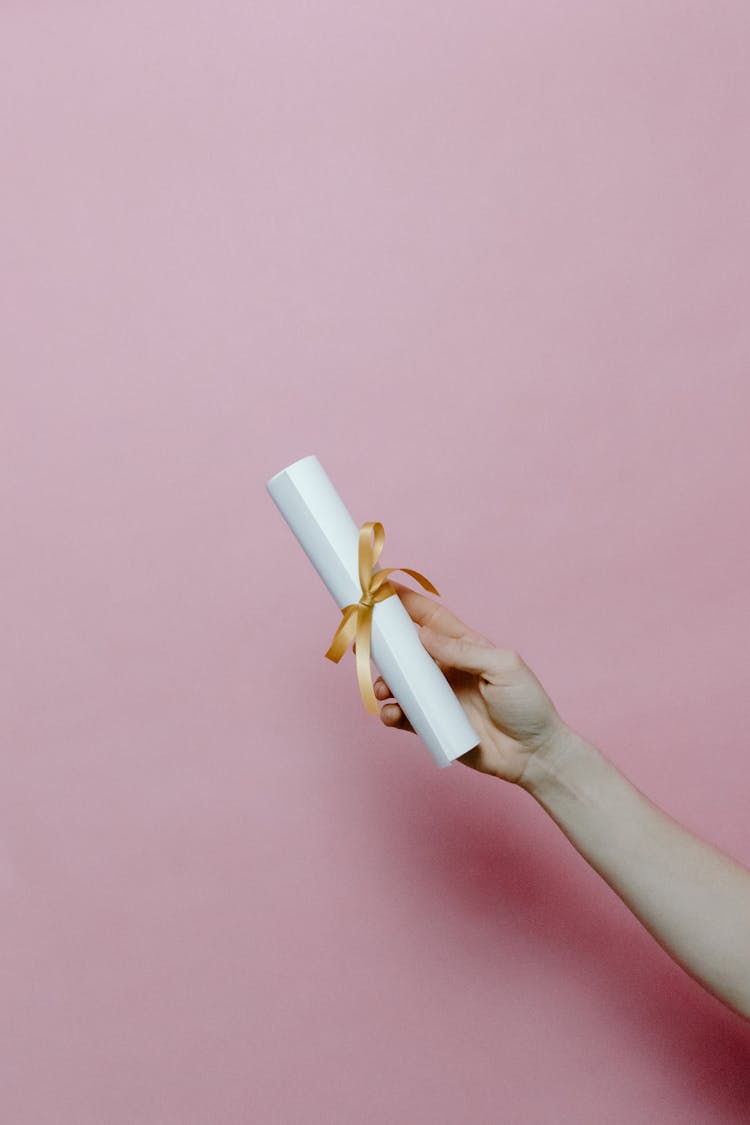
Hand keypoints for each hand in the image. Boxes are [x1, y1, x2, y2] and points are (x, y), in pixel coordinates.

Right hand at [374, 583, 568, 784]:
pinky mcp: (433, 725)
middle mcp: (447, 669)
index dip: (407, 602)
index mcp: (464, 647)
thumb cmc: (527, 705)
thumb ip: (463, 651)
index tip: (381, 588)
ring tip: (382, 689)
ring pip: (399, 683)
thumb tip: (423, 635)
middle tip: (360, 640)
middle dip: (382, 644)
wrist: (534, 754)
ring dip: (384, 682)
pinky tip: (393, 713)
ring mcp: (438, 697)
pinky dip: (392, 713)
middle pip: (406, 650)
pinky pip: (404, 715)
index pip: (431, 617)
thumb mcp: (503, 667)